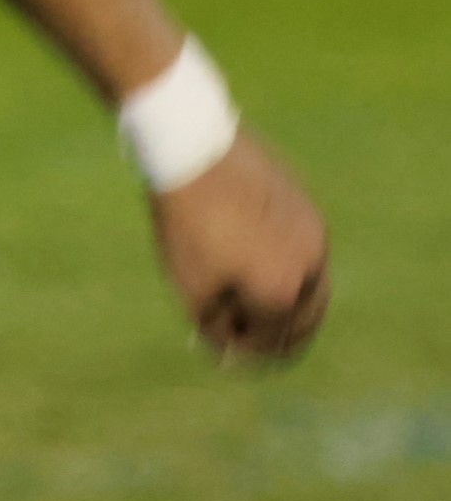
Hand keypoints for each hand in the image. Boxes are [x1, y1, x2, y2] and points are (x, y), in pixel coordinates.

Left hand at [148, 130, 328, 362]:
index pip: (271, 343)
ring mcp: (315, 232)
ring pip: (307, 283)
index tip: (223, 349)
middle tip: (246, 338)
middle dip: (275, 334)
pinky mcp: (307, 204)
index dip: (245, 352)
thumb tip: (229, 354)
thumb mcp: (188, 286)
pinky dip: (284, 264)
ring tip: (247, 299)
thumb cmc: (185, 222)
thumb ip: (213, 328)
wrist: (191, 146)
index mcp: (284, 293)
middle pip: (302, 320)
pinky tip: (254, 257)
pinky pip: (302, 248)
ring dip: (284, 299)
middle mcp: (312, 266)